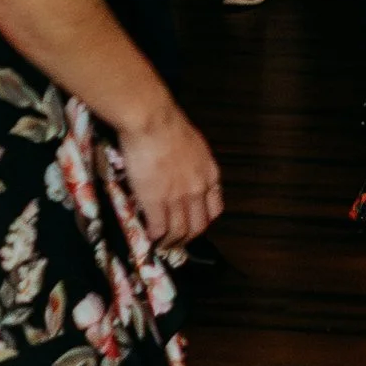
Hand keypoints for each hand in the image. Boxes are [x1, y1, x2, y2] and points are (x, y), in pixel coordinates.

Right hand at [115, 99, 221, 246]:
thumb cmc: (168, 123)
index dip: (204, 220)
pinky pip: (159, 228)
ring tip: (163, 245)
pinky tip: (150, 237)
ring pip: (179, 231)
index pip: (215, 208)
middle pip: (199, 225)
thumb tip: (181, 168)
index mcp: (209, 173)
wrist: (152, 121)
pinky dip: (155, 236)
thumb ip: (192, 162)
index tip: (195, 223)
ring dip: (171, 242)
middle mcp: (198, 189)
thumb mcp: (192, 144)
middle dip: (188, 237)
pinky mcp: (156, 201)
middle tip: (178, 241)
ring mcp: (178, 197)